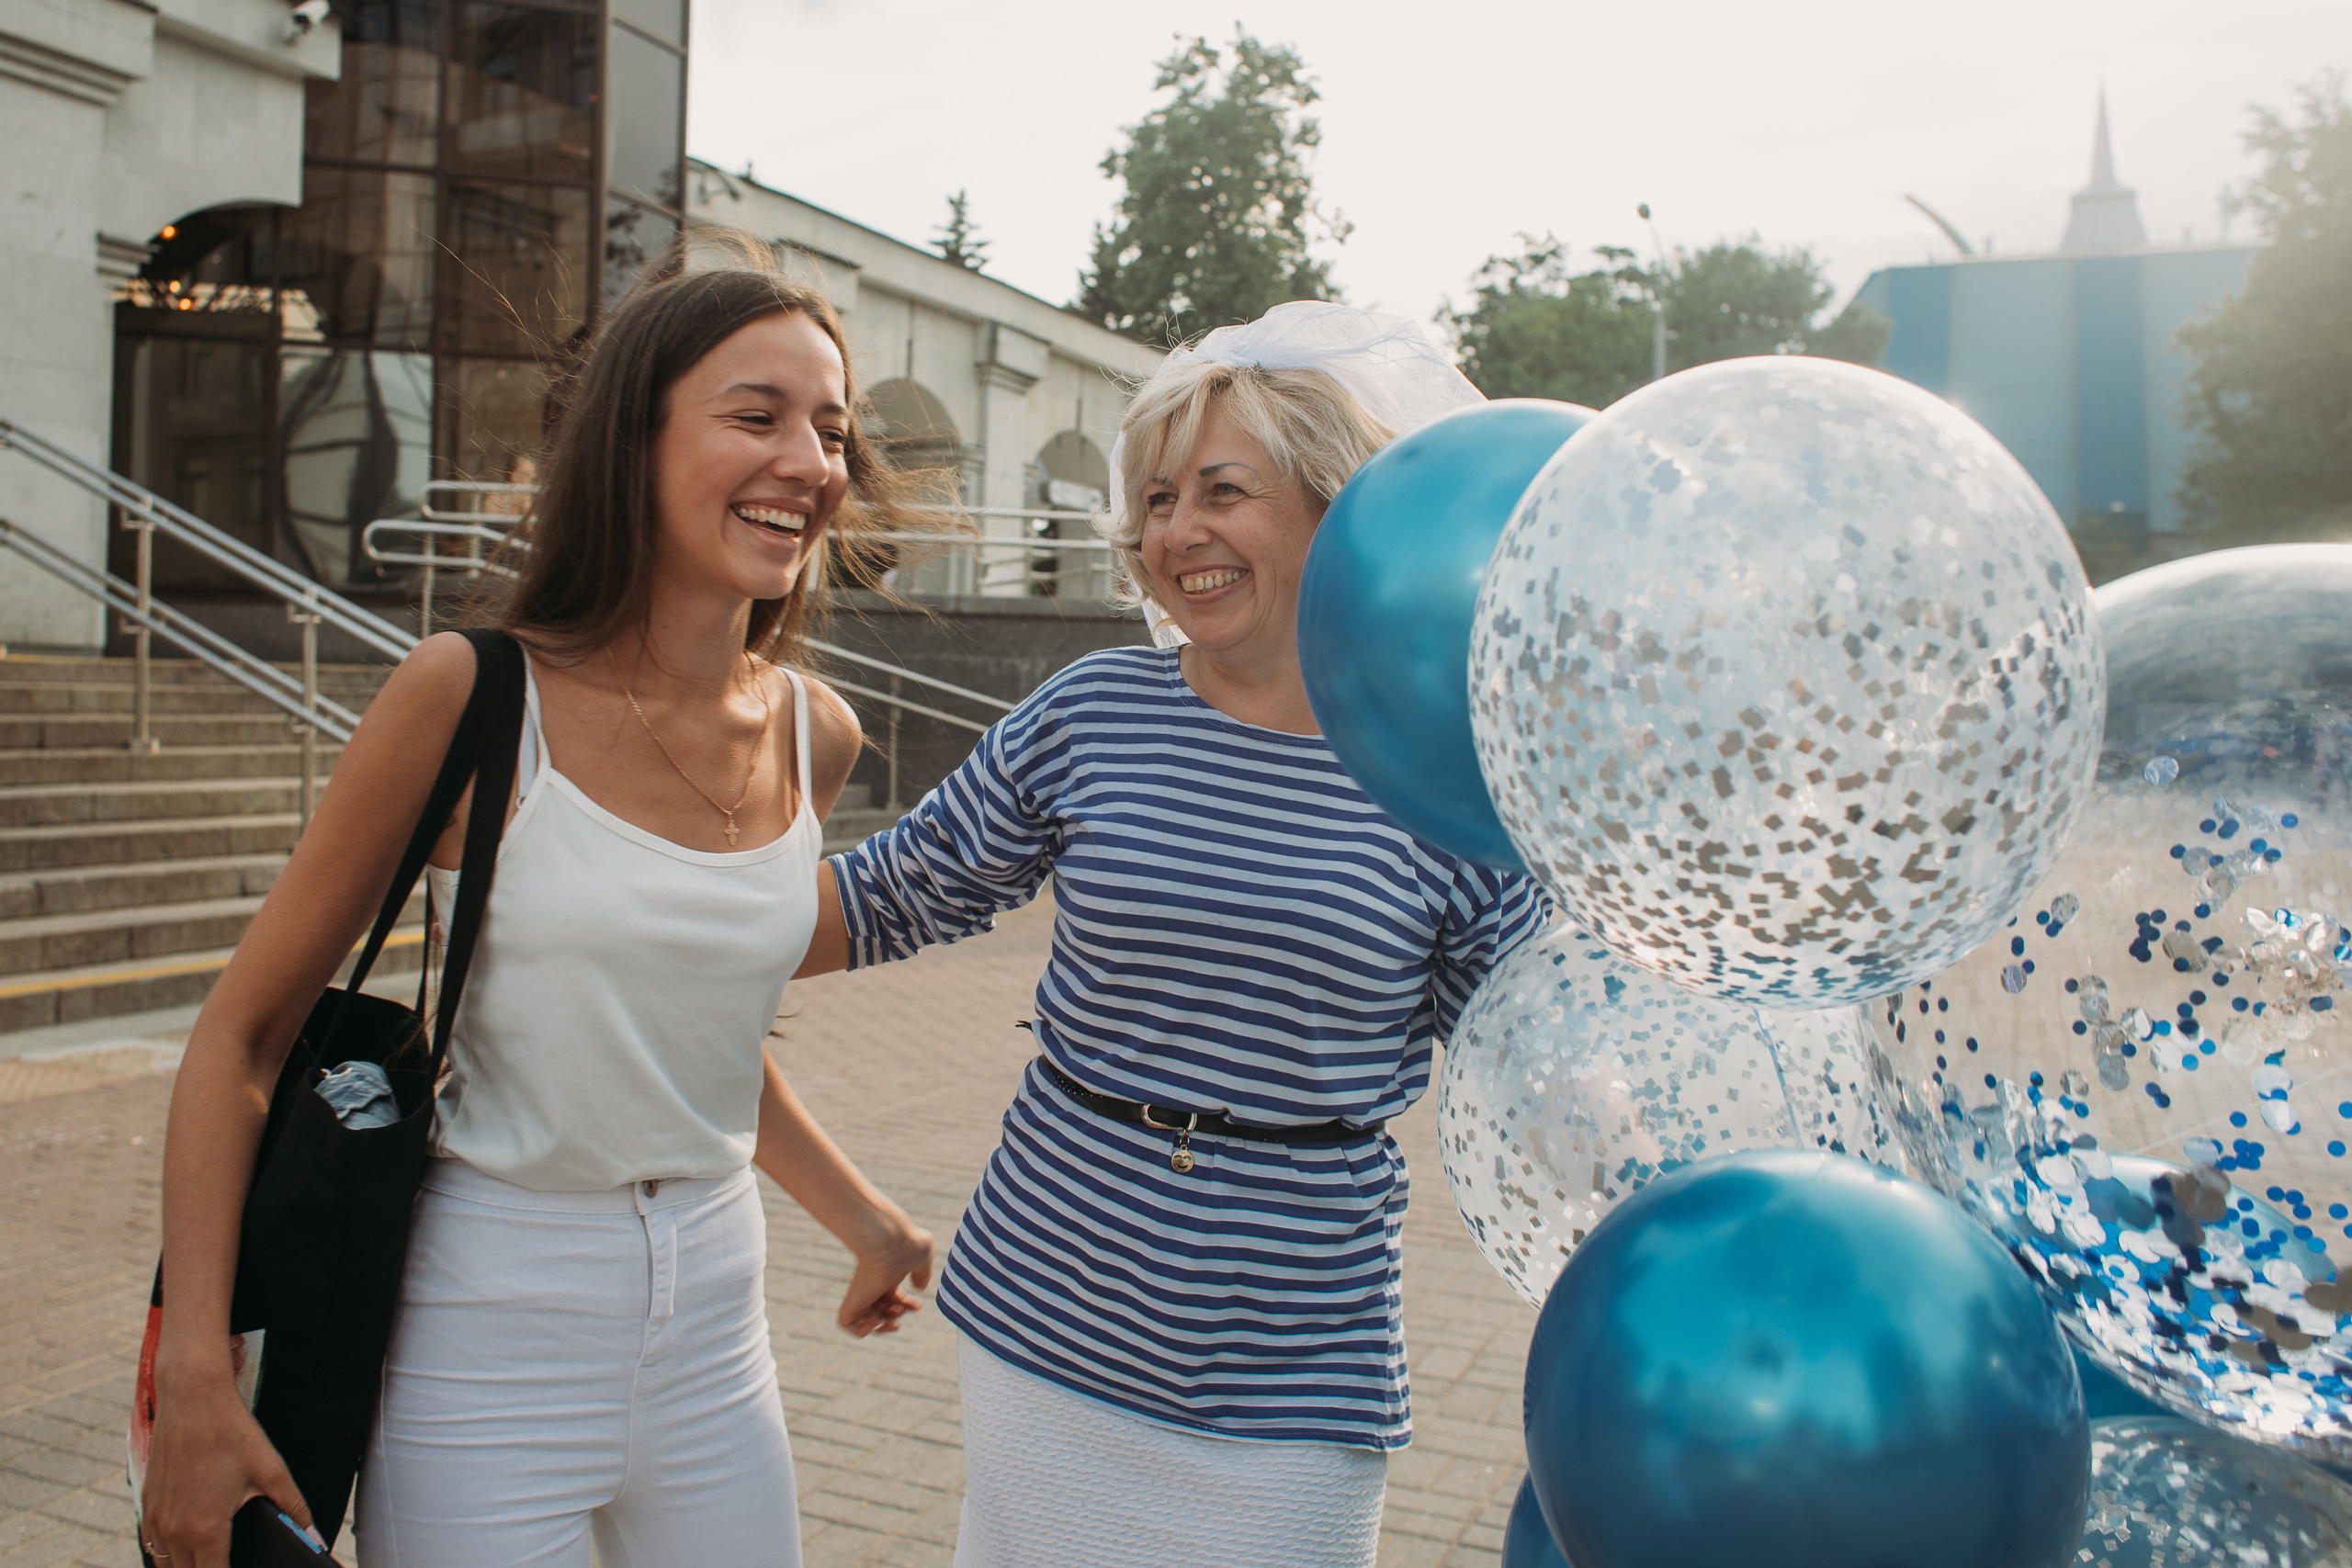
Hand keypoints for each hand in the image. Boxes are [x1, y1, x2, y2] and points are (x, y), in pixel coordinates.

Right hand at [140, 1377, 320, 1567]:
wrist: (191, 1398)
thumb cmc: (231, 1433)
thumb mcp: (271, 1470)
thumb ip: (293, 1507)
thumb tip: (313, 1536)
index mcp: (205, 1530)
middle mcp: (173, 1531)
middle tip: (233, 1563)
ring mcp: (155, 1519)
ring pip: (166, 1566)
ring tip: (214, 1560)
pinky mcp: (146, 1505)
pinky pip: (153, 1545)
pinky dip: (168, 1554)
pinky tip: (189, 1547)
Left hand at [838, 1219, 933, 1336]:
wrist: (889, 1240)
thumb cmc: (908, 1245)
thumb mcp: (923, 1258)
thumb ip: (922, 1273)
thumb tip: (919, 1288)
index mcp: (888, 1276)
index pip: (894, 1297)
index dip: (908, 1306)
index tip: (918, 1306)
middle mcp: (873, 1284)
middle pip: (881, 1310)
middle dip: (895, 1316)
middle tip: (902, 1310)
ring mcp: (862, 1293)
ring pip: (864, 1320)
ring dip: (882, 1327)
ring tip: (893, 1319)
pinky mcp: (851, 1300)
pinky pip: (846, 1323)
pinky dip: (861, 1331)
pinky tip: (876, 1321)